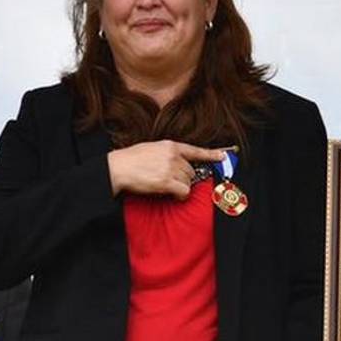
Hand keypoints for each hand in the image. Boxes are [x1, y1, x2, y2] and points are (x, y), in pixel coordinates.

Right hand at [107, 140, 229, 199]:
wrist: (117, 168)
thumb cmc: (131, 160)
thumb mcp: (152, 149)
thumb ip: (168, 154)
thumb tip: (180, 165)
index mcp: (170, 145)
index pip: (195, 150)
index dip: (212, 154)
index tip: (224, 157)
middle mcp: (173, 155)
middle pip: (192, 172)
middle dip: (183, 178)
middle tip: (167, 180)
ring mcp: (171, 168)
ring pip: (188, 182)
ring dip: (179, 187)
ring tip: (163, 184)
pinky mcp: (167, 181)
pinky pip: (184, 191)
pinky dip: (180, 195)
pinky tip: (170, 193)